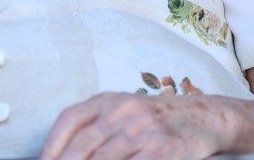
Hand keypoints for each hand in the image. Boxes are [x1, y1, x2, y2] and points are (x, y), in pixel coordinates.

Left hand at [40, 92, 231, 159]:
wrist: (202, 117)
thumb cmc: (152, 120)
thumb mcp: (120, 111)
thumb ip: (94, 126)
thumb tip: (62, 153)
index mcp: (107, 100)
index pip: (70, 119)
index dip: (52, 144)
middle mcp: (123, 110)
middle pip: (84, 143)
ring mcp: (144, 129)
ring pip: (106, 158)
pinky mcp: (165, 148)